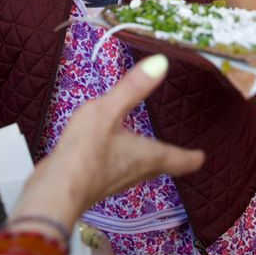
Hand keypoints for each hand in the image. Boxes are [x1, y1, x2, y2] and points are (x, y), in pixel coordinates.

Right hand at [16, 55, 203, 225]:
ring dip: (144, 161)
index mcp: (146, 155)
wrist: (54, 192)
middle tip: (178, 154)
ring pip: (136, 170)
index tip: (201, 157)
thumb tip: (161, 62)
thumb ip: (132, 88)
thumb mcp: (108, 111)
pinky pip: (113, 171)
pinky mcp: (92, 184)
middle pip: (158, 166)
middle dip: (169, 159)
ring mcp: (112, 181)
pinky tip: (107, 154)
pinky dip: (119, 162)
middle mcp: (134, 172)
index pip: (178, 159)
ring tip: (146, 150)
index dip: (191, 157)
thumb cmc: (85, 152)